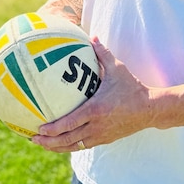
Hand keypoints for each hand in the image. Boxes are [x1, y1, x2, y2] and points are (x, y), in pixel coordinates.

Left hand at [32, 37, 156, 152]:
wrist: (150, 109)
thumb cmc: (132, 87)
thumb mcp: (118, 69)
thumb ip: (102, 53)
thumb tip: (92, 36)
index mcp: (95, 109)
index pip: (69, 123)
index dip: (53, 129)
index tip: (39, 129)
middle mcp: (96, 126)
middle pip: (68, 139)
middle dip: (49, 142)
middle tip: (33, 138)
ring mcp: (101, 135)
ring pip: (74, 146)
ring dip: (57, 147)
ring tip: (43, 144)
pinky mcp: (105, 139)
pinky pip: (83, 145)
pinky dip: (70, 146)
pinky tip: (61, 144)